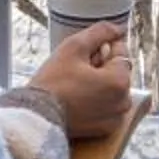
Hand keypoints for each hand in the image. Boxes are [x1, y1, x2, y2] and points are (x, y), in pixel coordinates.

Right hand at [29, 21, 133, 139]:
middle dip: (100, 66)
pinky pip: (105, 107)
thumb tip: (118, 28)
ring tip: (74, 85)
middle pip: (116, 72)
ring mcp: (115, 119)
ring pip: (111, 89)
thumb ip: (100, 32)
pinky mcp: (104, 131)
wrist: (35, 118)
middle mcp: (124, 102)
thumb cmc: (53, 82)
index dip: (101, 47)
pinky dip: (95, 101)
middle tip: (74, 70)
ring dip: (98, 83)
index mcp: (121, 81)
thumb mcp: (74, 47)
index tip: (82, 54)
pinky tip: (76, 99)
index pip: (120, 51)